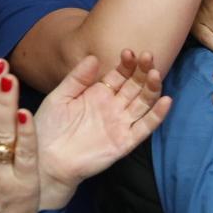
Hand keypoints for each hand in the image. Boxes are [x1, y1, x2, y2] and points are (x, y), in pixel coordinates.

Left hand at [34, 51, 171, 205]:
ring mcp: (121, 124)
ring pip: (144, 103)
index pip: (120, 74)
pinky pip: (145, 127)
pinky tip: (166, 100)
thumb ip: (77, 78)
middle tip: (148, 56)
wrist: (46, 161)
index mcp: (98, 94)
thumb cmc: (48, 128)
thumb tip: (94, 57)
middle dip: (143, 71)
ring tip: (156, 73)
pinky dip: (157, 115)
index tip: (128, 52)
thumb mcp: (59, 97)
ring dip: (152, 87)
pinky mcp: (125, 142)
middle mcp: (113, 107)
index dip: (126, 63)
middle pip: (135, 86)